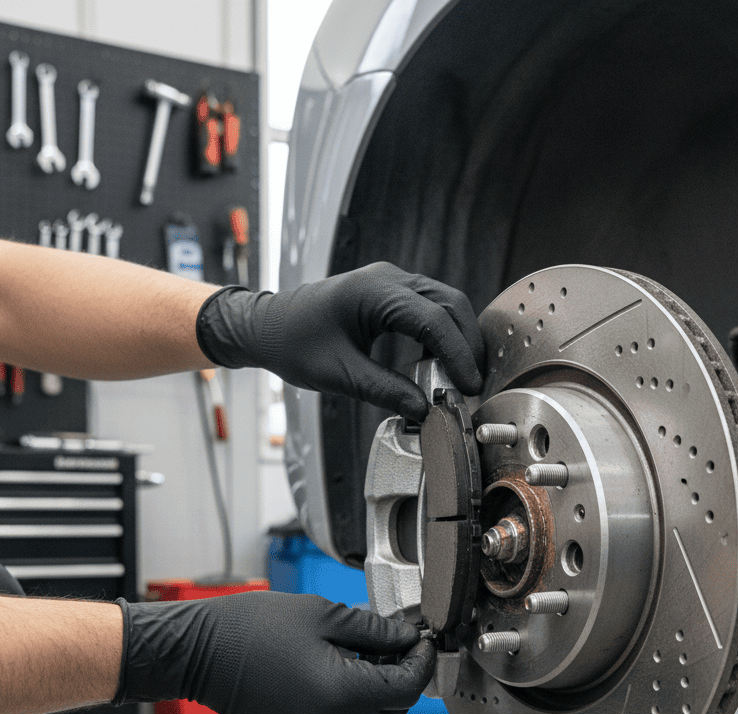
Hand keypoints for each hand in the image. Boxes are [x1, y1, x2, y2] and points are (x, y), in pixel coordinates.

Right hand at [113, 592, 434, 713]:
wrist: (194, 653)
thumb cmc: (250, 627)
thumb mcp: (322, 615)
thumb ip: (373, 630)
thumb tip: (407, 637)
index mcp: (340, 696)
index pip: (407, 688)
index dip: (422, 660)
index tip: (423, 637)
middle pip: (393, 708)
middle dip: (404, 674)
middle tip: (402, 640)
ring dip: (379, 685)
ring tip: (369, 647)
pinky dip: (353, 695)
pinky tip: (342, 663)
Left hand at [195, 262, 484, 420]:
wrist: (266, 326)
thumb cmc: (292, 344)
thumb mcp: (338, 375)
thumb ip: (383, 391)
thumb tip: (423, 410)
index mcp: (373, 292)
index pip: (433, 320)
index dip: (457, 354)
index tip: (469, 385)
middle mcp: (387, 279)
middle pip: (449, 304)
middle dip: (467, 344)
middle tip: (472, 383)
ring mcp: (390, 281)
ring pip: (445, 302)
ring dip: (458, 337)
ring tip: (460, 375)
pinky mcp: (390, 292)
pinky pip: (429, 306)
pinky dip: (442, 332)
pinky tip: (440, 361)